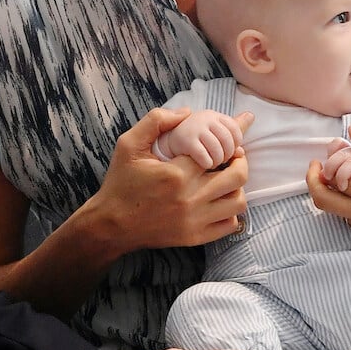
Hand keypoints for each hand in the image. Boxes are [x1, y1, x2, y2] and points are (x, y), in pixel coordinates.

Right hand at [91, 108, 249, 252]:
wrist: (111, 224)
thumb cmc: (121, 182)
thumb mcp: (129, 144)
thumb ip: (156, 121)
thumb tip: (187, 112)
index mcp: (176, 173)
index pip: (219, 150)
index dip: (228, 141)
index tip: (230, 138)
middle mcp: (190, 198)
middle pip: (237, 176)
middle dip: (239, 160)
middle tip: (231, 156)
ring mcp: (195, 221)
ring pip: (238, 202)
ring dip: (237, 186)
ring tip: (225, 178)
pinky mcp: (195, 237)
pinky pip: (230, 224)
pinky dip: (231, 211)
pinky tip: (218, 201)